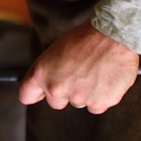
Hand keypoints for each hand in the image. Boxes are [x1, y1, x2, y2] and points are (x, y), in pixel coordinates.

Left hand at [18, 23, 139, 114]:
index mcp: (42, 74)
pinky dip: (101, 96)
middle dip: (64, 92)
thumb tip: (44, 85)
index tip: (39, 93)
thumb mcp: (56, 50)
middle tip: (77, 74)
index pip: (26, 95)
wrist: (114, 35)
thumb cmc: (85, 38)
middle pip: (55, 102)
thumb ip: (48, 71)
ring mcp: (78, 98)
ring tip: (95, 71)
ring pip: (78, 103)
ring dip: (85, 93)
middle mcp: (57, 89)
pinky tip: (105, 78)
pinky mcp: (99, 103)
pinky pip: (97, 106)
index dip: (34, 93)